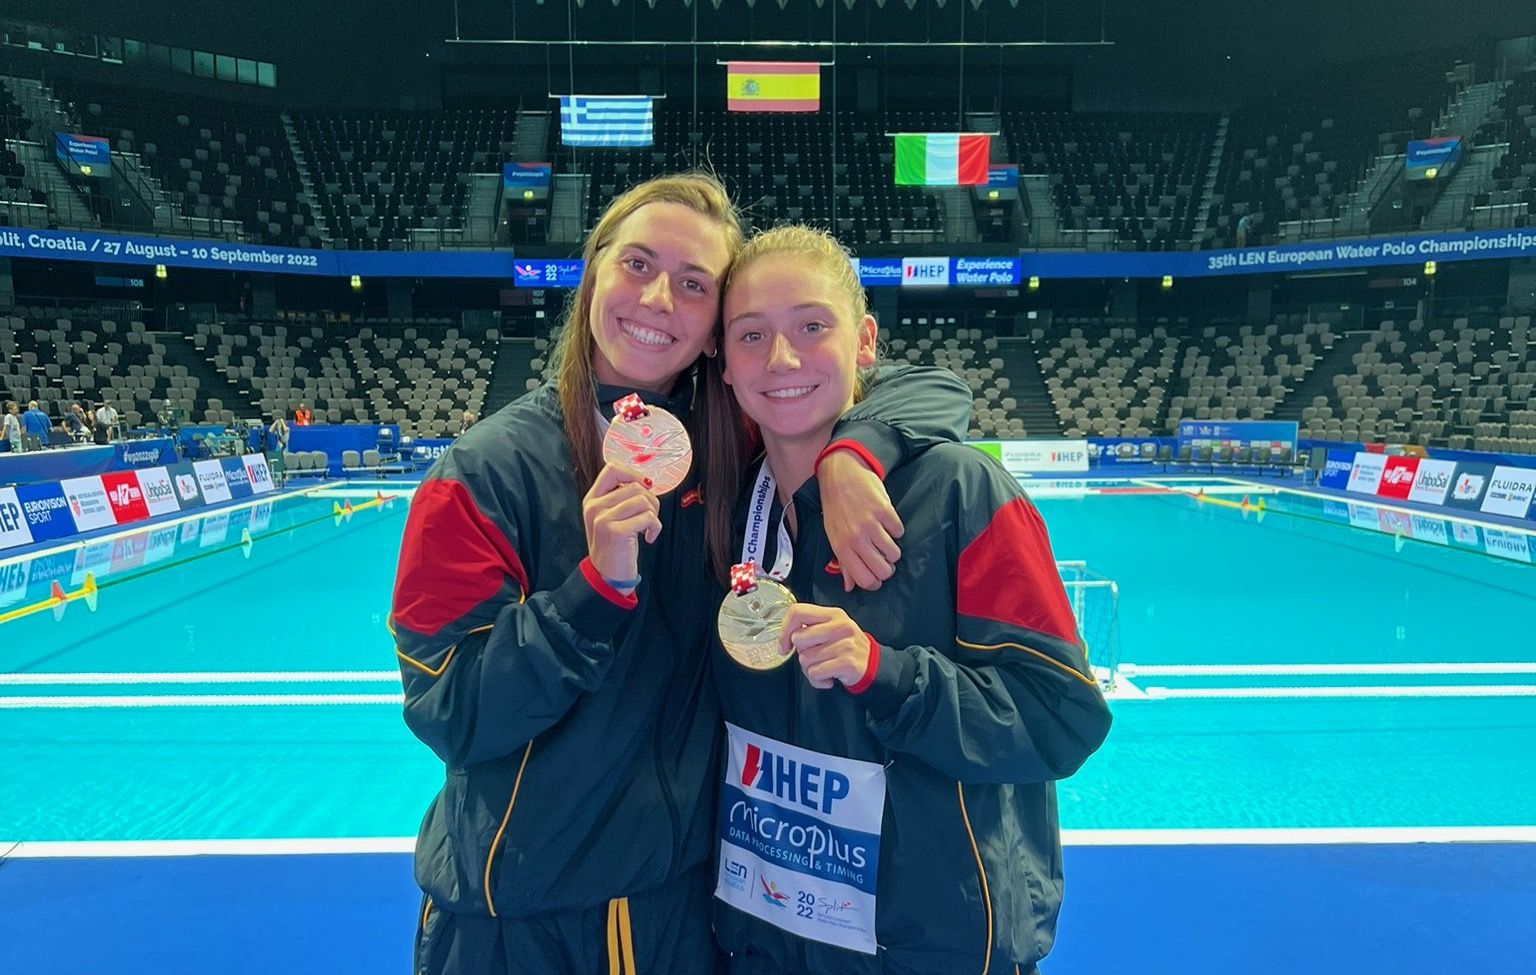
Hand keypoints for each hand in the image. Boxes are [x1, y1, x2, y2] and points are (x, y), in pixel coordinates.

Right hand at [583, 463, 661, 584]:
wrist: (606, 576)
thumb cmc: (614, 546)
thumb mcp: (610, 517)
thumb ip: (620, 498)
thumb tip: (645, 482)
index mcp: (592, 499)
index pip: (612, 469)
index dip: (633, 474)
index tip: (643, 488)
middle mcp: (594, 507)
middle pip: (635, 486)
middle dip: (650, 500)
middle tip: (648, 518)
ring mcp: (603, 519)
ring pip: (643, 500)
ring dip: (653, 515)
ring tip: (647, 528)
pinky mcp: (616, 531)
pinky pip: (648, 517)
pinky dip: (655, 527)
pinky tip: (648, 538)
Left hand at [781, 603, 870, 689]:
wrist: (873, 664)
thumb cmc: (845, 646)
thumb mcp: (832, 628)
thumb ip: (811, 627)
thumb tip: (785, 639)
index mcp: (833, 614)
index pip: (798, 612)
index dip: (785, 629)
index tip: (785, 644)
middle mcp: (840, 626)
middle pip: (798, 638)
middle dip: (801, 652)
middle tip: (815, 656)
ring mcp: (845, 644)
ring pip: (805, 659)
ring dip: (809, 669)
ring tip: (824, 667)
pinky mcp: (847, 663)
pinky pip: (815, 673)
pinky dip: (817, 680)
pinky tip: (829, 677)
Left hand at [816, 448, 902, 592]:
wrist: (840, 476)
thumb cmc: (835, 508)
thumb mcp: (833, 536)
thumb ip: (843, 563)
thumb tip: (850, 587)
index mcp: (842, 548)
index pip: (865, 580)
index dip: (875, 583)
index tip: (877, 577)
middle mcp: (856, 539)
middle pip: (884, 571)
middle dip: (887, 568)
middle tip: (884, 558)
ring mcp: (871, 524)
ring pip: (894, 554)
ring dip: (892, 549)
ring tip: (885, 539)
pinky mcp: (885, 511)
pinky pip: (899, 532)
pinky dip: (896, 529)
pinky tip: (886, 522)